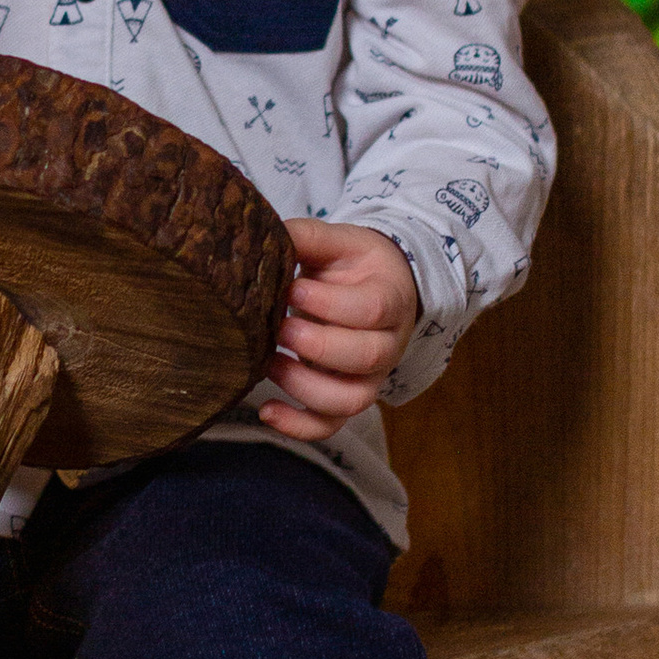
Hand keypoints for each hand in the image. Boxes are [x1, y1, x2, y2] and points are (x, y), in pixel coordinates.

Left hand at [259, 222, 419, 443]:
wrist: (375, 290)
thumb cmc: (353, 265)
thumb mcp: (339, 242)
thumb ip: (308, 236)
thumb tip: (270, 233)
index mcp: (391, 299)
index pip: (372, 309)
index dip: (331, 304)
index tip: (294, 289)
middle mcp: (388, 345)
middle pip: (366, 357)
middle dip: (317, 345)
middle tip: (280, 327)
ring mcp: (369, 378)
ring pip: (350, 399)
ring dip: (305, 385)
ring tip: (269, 362)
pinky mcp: (346, 399)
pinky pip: (330, 425)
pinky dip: (298, 426)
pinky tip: (267, 410)